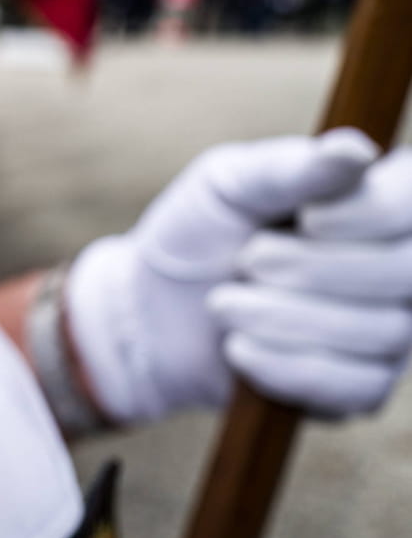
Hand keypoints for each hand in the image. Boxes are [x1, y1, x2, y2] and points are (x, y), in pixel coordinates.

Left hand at [65, 129, 411, 423]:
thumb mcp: (227, 184)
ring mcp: (391, 331)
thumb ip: (289, 168)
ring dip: (282, 316)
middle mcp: (401, 265)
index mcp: (376, 201)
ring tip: (223, 302)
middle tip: (247, 259)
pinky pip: (351, 386)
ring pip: (380, 332)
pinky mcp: (361, 387)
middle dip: (311, 268)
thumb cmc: (197, 233)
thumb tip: (357, 149)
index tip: (307, 219)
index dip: (370, 214)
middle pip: (406, 270)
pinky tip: (237, 348)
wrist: (152, 314)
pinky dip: (283, 366)